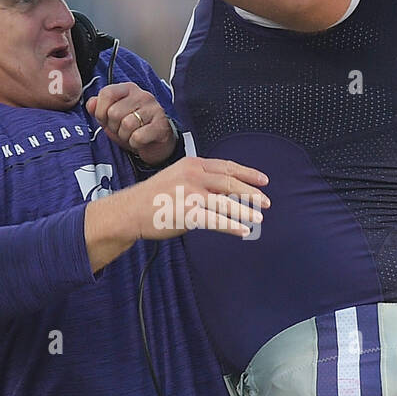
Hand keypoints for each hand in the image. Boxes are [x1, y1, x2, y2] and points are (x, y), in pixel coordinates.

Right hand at [83, 155, 269, 270]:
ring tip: (259, 218)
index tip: (263, 180)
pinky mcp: (187, 214)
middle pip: (230, 183)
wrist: (129, 211)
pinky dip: (232, 226)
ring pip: (226, 202)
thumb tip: (224, 189)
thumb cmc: (153, 197)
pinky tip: (243, 231)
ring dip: (246, 211)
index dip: (247, 173)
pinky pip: (216, 221)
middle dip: (251, 193)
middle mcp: (193, 176)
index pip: (226, 167)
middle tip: (266, 202)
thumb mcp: (177, 177)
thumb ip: (198, 180)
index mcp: (192, 164)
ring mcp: (191, 194)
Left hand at [86, 84, 176, 167]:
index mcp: (128, 89)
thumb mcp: (110, 118)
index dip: (101, 111)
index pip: (106, 93)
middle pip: (114, 112)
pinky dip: (134, 143)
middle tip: (122, 130)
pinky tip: (140, 141)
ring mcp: (154, 109)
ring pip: (127, 125)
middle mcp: (142, 95)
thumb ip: (98, 109)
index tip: (106, 119)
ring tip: (131, 135)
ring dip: (124, 136)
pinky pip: (138, 137)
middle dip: (114, 127)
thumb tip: (91, 104)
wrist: (155, 144)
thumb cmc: (132, 128)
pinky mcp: (161, 126)